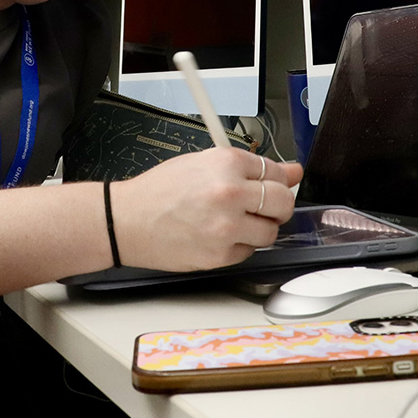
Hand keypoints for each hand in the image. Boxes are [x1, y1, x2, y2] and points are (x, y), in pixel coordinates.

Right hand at [108, 150, 303, 271]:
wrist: (126, 221)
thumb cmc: (158, 191)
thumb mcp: (201, 163)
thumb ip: (249, 168)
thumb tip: (291, 171)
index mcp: (226, 163)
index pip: (275, 172)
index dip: (277, 179)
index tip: (276, 184)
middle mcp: (230, 193)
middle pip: (283, 202)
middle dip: (278, 205)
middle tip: (263, 207)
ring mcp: (227, 227)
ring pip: (271, 232)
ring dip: (259, 228)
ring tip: (233, 222)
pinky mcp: (222, 254)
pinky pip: (249, 252)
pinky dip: (239, 245)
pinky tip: (217, 235)